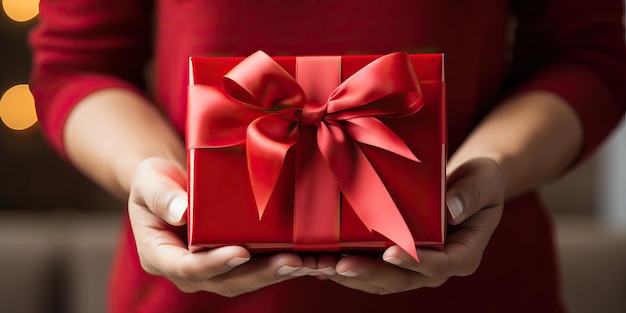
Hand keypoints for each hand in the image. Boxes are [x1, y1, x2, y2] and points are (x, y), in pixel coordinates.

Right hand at [127, 157, 305, 296]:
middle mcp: (187, 271)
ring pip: (246, 280)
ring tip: (306, 263)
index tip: (240, 252)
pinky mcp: (232, 261)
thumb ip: (161, 195)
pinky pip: (257, 269)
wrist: (168, 186)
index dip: (214, 262)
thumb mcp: (149, 180)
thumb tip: (181, 211)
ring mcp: (211, 270)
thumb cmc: (155, 181)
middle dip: (259, 273)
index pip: (187, 267)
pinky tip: (308, 258)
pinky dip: (281, 265)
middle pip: (225, 281)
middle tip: (290, 262)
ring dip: (276, 273)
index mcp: (160, 256)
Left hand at [320, 157, 503, 293]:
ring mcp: (416, 267)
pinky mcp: (398, 257)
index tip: (391, 254)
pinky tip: (320, 263)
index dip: (414, 261)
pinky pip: (372, 268)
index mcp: (463, 254)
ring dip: (351, 275)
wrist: (472, 186)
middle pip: (402, 279)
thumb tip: (451, 210)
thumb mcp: (485, 181)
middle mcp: (438, 267)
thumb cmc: (482, 181)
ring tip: (321, 266)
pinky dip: (347, 266)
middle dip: (369, 273)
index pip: (439, 264)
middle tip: (340, 265)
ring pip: (381, 280)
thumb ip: (471, 195)